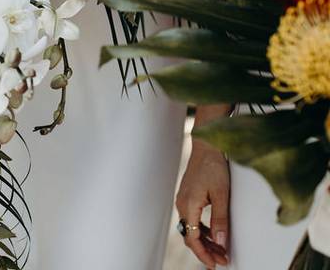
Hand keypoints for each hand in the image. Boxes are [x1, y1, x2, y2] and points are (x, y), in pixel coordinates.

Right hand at [176, 142, 229, 267]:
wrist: (206, 146)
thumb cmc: (213, 166)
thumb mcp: (221, 194)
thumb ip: (220, 219)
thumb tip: (221, 241)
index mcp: (188, 205)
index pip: (192, 238)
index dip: (203, 254)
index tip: (215, 264)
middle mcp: (182, 204)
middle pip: (190, 235)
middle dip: (206, 250)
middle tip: (222, 260)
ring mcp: (183, 200)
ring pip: (191, 228)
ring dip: (205, 241)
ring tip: (220, 250)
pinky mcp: (187, 196)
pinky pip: (192, 219)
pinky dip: (203, 230)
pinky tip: (214, 233)